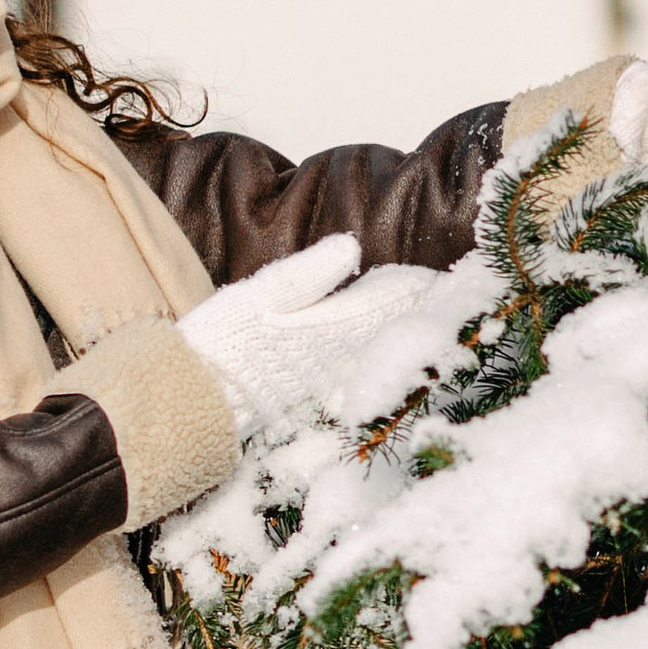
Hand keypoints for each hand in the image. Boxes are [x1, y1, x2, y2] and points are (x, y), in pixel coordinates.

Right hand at [177, 236, 439, 436]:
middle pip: (392, 325)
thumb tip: (352, 247)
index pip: (389, 299)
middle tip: (451, 292)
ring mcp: (329, 376)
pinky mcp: (314, 389)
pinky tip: (381, 343)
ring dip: (402, 330)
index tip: (447, 274)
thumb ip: (307, 274)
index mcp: (331, 326)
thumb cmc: (222, 344)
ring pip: (378, 345)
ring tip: (427, 314)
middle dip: (419, 309)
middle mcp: (339, 355)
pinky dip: (378, 348)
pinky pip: (361, 362)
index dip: (419, 285)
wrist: (196, 400)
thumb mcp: (258, 297)